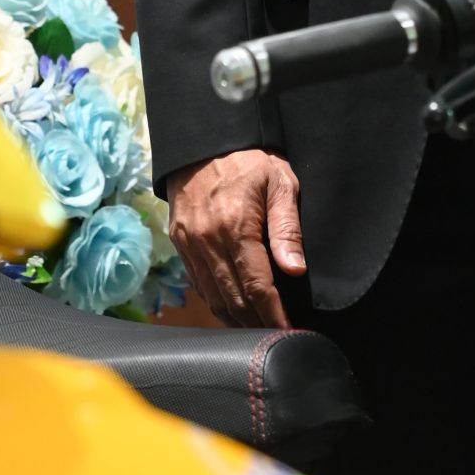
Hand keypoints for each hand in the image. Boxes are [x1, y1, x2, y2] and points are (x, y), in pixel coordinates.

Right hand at [167, 149, 305, 327]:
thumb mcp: (279, 182)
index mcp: (236, 227)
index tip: (289, 331)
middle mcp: (208, 241)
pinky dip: (216, 302)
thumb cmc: (248, 158)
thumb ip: (287, 227)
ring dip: (236, 318)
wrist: (203, 138)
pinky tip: (232, 308)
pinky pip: (198, 284)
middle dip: (257, 323)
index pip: (257, 286)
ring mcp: (190, 244)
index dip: (273, 314)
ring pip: (213, 298)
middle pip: (233, 300)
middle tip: (277, 337)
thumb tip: (295, 270)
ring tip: (258, 329)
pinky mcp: (180, 243)